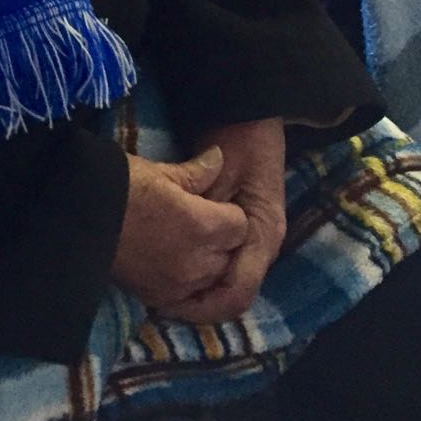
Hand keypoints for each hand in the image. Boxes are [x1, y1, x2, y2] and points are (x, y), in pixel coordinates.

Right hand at [111, 148, 248, 318]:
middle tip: (200, 222)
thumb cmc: (118, 184)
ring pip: (212, 278)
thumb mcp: (160, 171)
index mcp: (201, 225)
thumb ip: (198, 171)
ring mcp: (177, 284)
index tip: (212, 203)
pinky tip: (175, 267)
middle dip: (222, 239)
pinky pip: (189, 298)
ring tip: (186, 244)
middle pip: (230, 254)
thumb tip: (220, 157)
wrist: (74, 214)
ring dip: (208, 263)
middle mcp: (196, 261)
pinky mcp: (157, 298)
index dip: (228, 212)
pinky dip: (188, 285)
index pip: (240, 225)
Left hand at [166, 118, 286, 324]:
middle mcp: (264, 245)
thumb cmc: (239, 137)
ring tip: (160, 293)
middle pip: (234, 295)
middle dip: (199, 305)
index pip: (239, 290)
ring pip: (230, 284)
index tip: (169, 306)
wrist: (253, 113)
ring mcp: (256, 240)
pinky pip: (226, 267)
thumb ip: (207, 206)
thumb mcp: (220, 169)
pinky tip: (174, 272)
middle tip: (156, 303)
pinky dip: (202, 275)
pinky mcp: (245, 233)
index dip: (206, 306)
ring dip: (199, 293)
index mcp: (263, 233)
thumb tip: (189, 244)